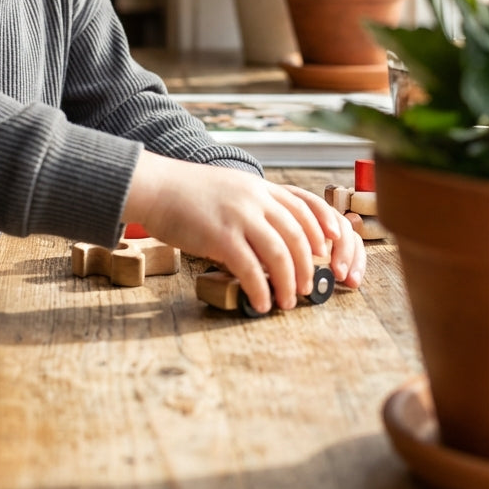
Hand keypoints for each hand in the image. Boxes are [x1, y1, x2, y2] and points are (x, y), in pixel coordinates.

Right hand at [123, 152, 365, 313]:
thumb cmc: (185, 192)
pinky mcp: (221, 235)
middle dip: (309, 265)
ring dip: (289, 282)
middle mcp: (254, 198)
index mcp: (258, 186)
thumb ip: (251, 205)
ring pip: (280, 254)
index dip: (325, 226)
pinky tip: (261, 302)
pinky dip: (261, 290)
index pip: (306, 204)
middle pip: (298, 234)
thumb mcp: (228, 188)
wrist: (154, 186)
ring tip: (288, 301)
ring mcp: (239, 216)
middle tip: (308, 287)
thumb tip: (269, 237)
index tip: (333, 246)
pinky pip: (251, 269)